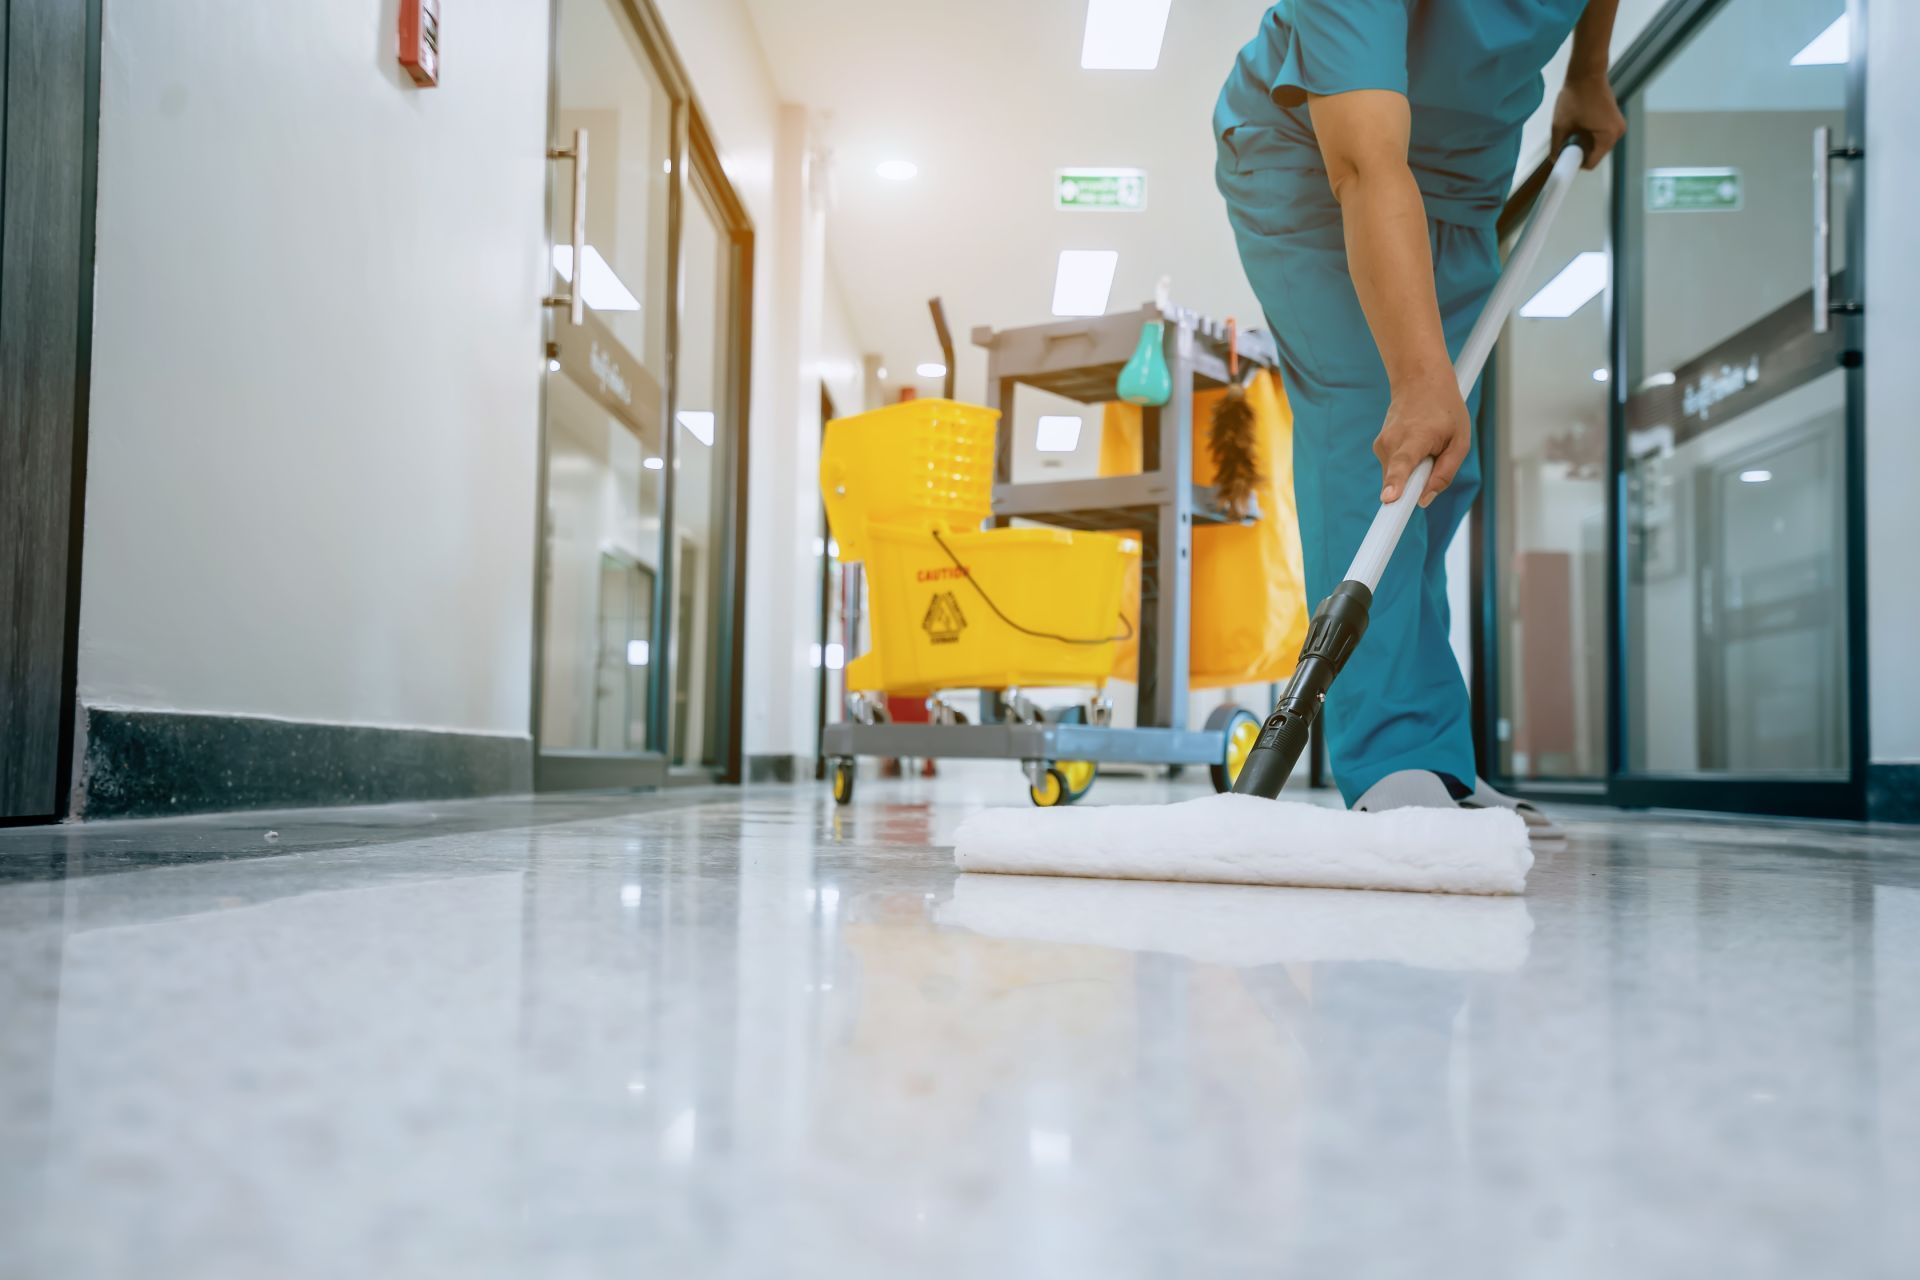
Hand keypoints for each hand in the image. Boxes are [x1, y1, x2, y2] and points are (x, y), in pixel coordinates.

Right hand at [1374, 375, 1469, 507]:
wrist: (1419, 380)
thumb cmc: (1444, 409)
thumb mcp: (1460, 440)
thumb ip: (1446, 473)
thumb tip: (1424, 500)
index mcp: (1416, 437)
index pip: (1402, 465)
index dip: (1395, 483)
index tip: (1388, 498)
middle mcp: (1392, 442)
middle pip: (1401, 482)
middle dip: (1417, 484)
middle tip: (1434, 457)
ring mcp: (1381, 445)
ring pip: (1398, 477)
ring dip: (1414, 472)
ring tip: (1426, 446)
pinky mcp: (1378, 448)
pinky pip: (1395, 470)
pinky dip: (1408, 465)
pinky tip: (1416, 444)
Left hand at [1552, 71, 1625, 168]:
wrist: (1587, 73)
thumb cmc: (1574, 97)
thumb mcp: (1560, 126)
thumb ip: (1556, 147)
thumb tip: (1554, 160)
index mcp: (1607, 137)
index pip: (1591, 163)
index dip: (1575, 163)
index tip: (1564, 157)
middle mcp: (1617, 133)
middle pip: (1595, 154)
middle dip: (1580, 151)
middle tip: (1566, 139)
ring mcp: (1618, 125)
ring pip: (1597, 145)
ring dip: (1584, 142)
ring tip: (1573, 128)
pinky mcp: (1615, 119)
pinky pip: (1601, 135)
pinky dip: (1590, 133)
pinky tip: (1580, 123)